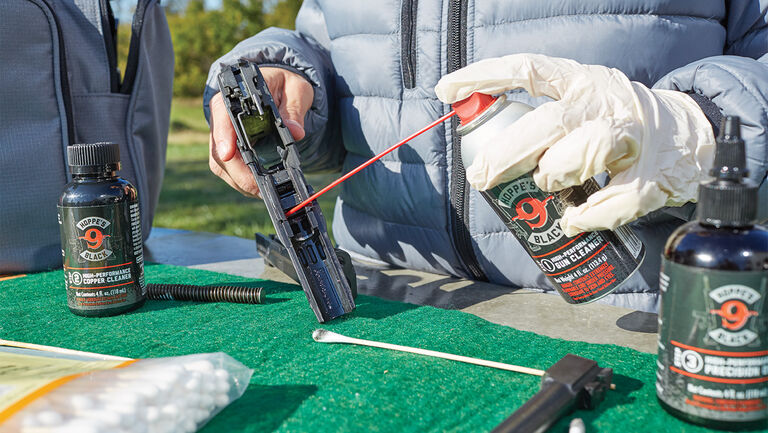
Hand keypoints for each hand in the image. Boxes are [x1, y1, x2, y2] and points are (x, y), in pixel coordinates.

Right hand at [208, 67, 313, 196]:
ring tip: (265, 190)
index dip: (223, 137)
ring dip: (242, 181)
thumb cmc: (283, 83)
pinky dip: (245, 182)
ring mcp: (223, 137)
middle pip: (219, 150)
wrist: (278, 87)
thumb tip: (295, 131)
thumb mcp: (295, 89)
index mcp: (233, 96)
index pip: (221, 116)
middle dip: (239, 172)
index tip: (228, 154)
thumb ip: (295, 109)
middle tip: (260, 187)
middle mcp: (222, 118)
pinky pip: (230, 172)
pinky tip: (262, 186)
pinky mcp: (229, 152)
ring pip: (222, 166)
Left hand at [435, 54, 714, 235]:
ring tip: (545, 185)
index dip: (485, 77)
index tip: (447, 89)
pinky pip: (621, 197)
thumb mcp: (578, 105)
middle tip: (482, 176)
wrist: (691, 134)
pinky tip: (573, 221)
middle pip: (552, 122)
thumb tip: (479, 148)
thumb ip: (537, 122)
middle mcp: (605, 104)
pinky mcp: (656, 174)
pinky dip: (592, 213)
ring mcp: (634, 138)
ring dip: (557, 172)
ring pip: (590, 150)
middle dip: (510, 150)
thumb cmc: (616, 123)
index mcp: (580, 81)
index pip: (528, 69)